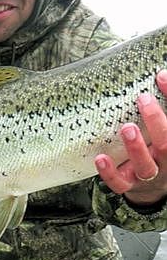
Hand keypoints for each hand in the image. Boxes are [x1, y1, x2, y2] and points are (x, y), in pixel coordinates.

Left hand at [94, 70, 166, 205]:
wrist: (154, 184)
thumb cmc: (157, 147)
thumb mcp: (163, 129)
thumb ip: (164, 104)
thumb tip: (161, 74)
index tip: (160, 77)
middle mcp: (165, 161)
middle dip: (156, 121)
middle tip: (143, 99)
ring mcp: (147, 175)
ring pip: (145, 166)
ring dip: (137, 147)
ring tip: (128, 128)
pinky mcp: (129, 185)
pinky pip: (120, 183)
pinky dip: (109, 173)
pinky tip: (101, 158)